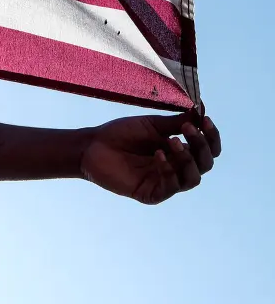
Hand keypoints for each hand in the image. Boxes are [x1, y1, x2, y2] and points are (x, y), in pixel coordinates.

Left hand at [81, 113, 220, 204]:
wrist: (93, 145)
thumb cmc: (121, 134)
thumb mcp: (152, 125)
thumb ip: (177, 121)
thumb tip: (201, 108)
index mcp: (180, 152)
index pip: (207, 150)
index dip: (211, 136)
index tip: (205, 119)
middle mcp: (177, 169)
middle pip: (205, 164)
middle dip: (201, 145)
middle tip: (187, 129)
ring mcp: (165, 182)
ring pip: (193, 179)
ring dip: (187, 159)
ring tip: (172, 142)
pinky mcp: (152, 194)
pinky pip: (171, 187)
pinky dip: (168, 170)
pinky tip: (158, 155)